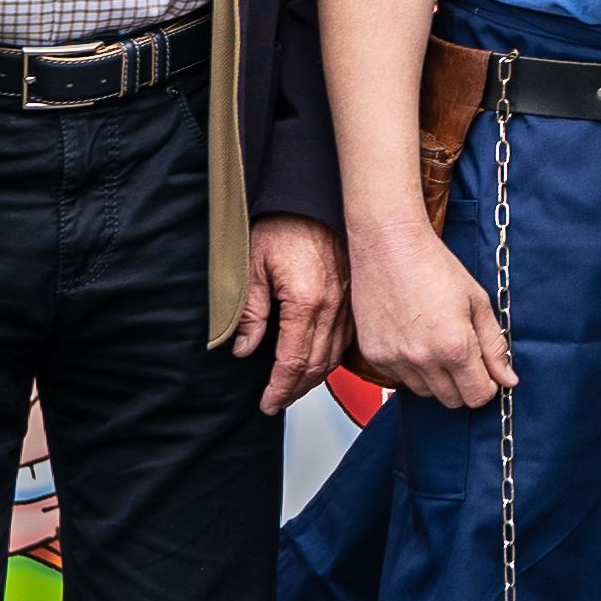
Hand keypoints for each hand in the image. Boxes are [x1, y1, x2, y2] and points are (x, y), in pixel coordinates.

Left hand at [236, 212, 347, 402]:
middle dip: (295, 390)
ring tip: (294, 388)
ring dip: (314, 378)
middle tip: (277, 402)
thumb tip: (245, 349)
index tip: (268, 402)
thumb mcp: (253, 267)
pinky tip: (318, 363)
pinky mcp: (355, 297)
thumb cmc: (284, 224)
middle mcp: (333, 306)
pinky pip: (346, 340)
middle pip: (316, 366)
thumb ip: (250, 312)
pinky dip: (331, 358)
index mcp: (306, 301)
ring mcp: (348, 303)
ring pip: (334, 356)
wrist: (312, 197)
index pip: (293, 361)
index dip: (279, 388)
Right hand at [345, 217, 512, 409]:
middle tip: (463, 356)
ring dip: (436, 379)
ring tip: (436, 343)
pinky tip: (415, 340)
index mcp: (455, 347)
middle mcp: (423, 359)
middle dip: (464, 384)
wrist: (389, 246)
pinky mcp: (374, 355)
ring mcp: (395, 359)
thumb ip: (495, 346)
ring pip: (425, 392)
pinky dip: (411, 369)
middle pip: (452, 400)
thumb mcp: (478, 302)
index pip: (478, 396)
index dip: (487, 386)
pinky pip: (400, 379)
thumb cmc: (435, 267)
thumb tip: (508, 380)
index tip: (486, 371)